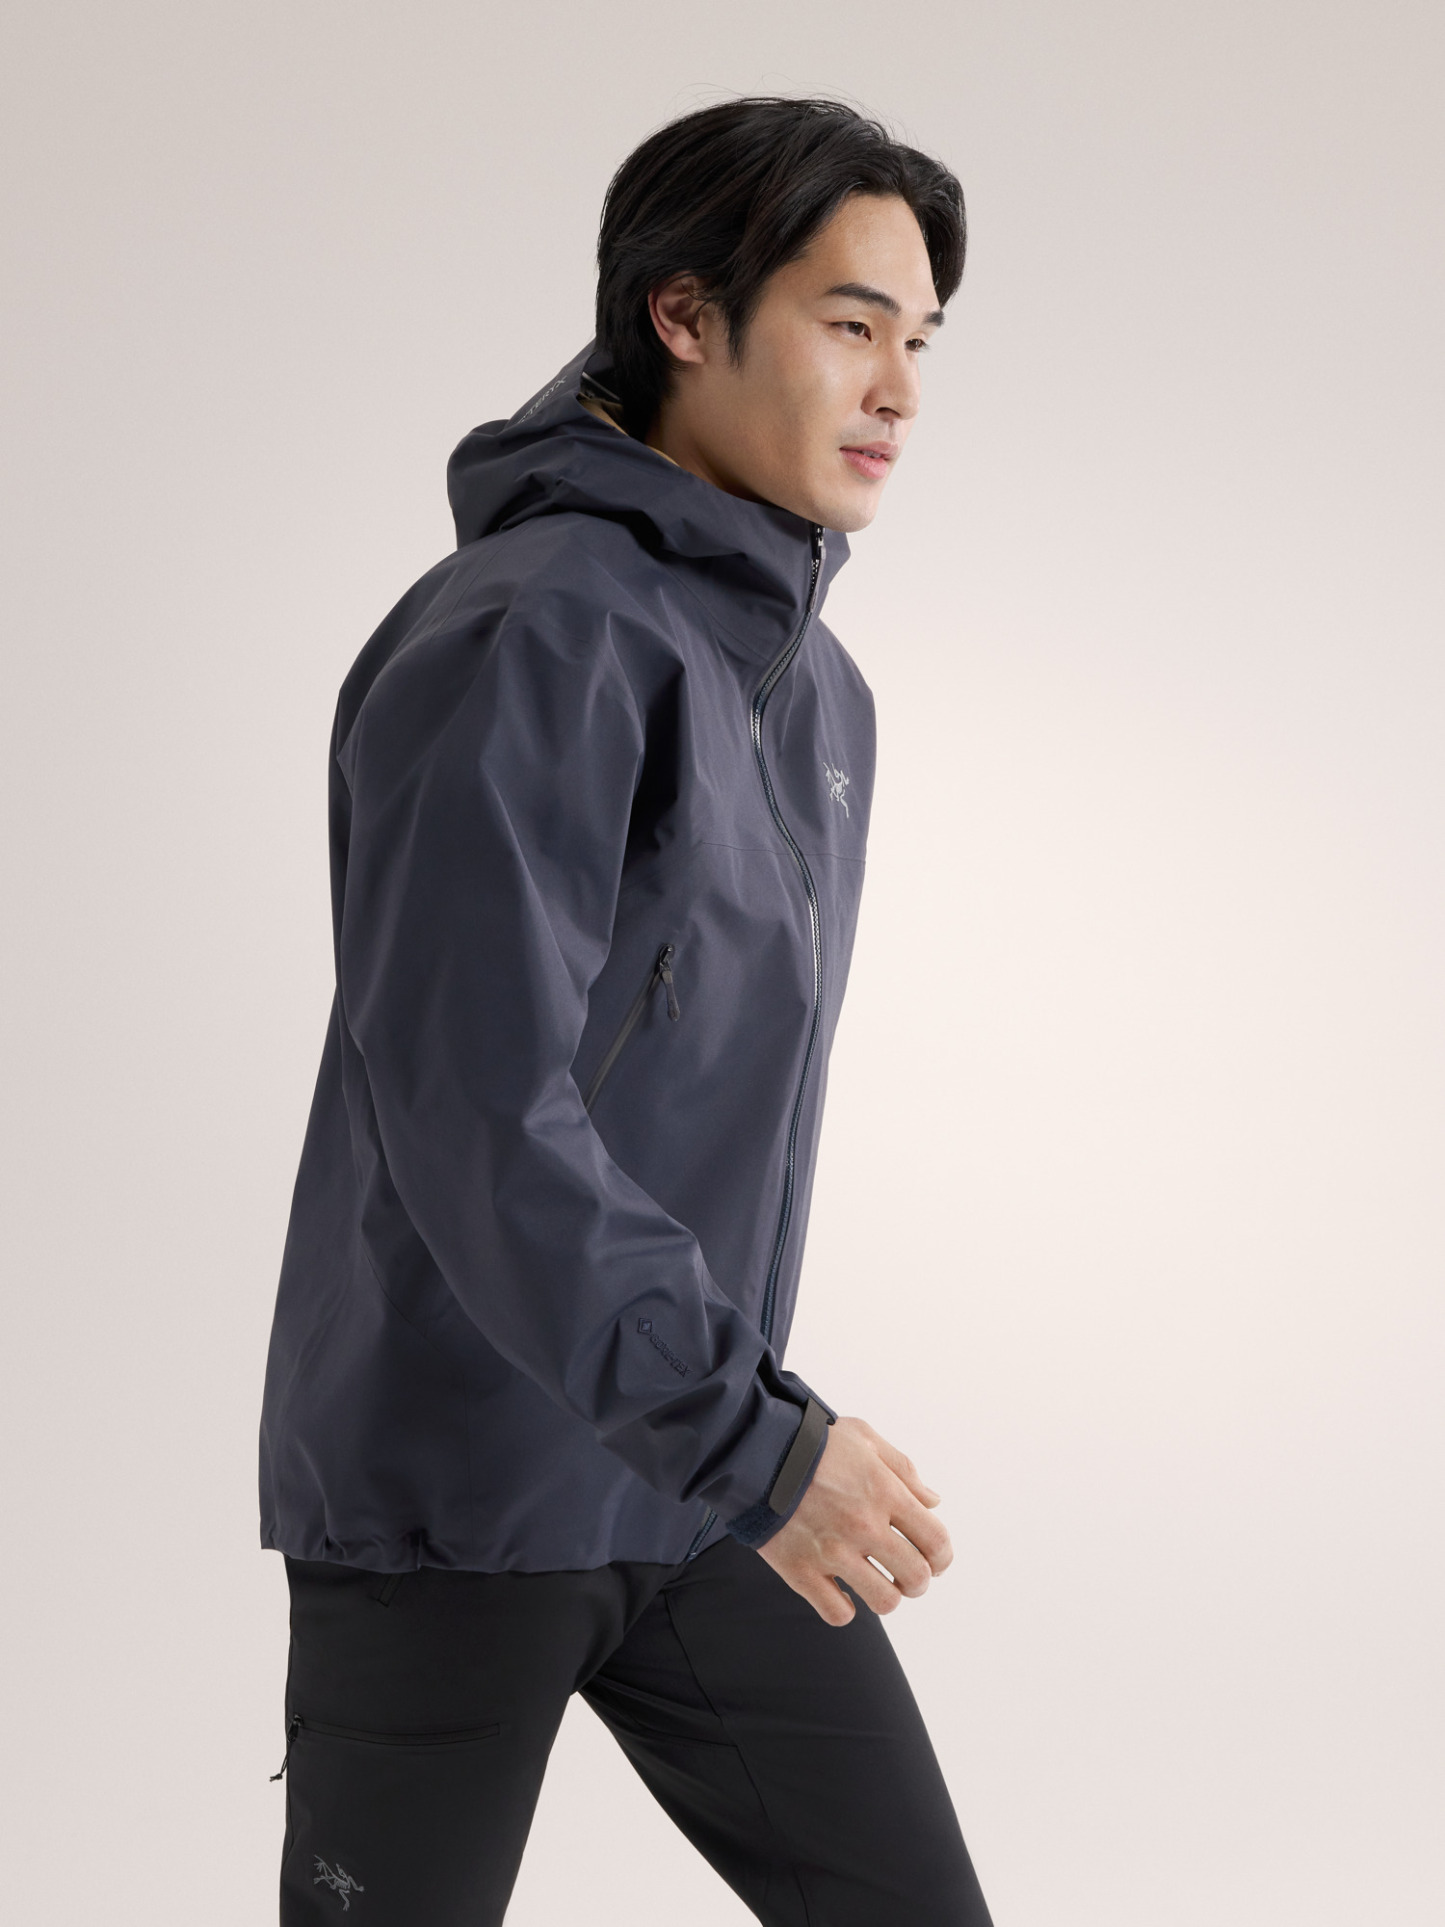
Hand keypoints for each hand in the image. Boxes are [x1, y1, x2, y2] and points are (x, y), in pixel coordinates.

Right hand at [757, 1415, 951, 1625]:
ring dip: (887, 1597)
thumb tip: (933, 1501)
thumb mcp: (863, 1437)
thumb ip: (903, 1468)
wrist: (753, 1452)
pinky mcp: (801, 1570)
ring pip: (884, 1602)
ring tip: (877, 1586)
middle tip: (907, 1576)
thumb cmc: (810, 1442)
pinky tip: (840, 1593)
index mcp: (884, 1492)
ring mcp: (832, 1552)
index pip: (936, 1541)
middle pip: (916, 1577)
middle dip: (918, 1582)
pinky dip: (844, 1609)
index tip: (935, 1560)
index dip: (942, 1557)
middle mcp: (864, 1525)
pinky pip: (837, 1613)